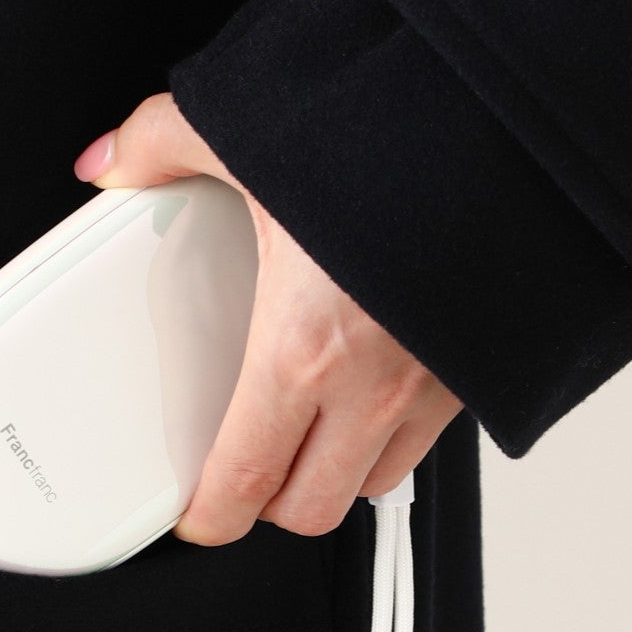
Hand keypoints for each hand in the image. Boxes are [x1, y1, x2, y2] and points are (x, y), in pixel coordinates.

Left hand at [74, 93, 461, 545]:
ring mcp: (440, 379)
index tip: (197, 514)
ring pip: (380, 478)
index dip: (212, 516)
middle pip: (315, 507)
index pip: (246, 480)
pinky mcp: (486, 360)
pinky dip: (398, 426)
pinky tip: (378, 376)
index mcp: (304, 344)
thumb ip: (165, 146)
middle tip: (246, 472)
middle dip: (272, 506)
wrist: (519, 115)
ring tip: (312, 429)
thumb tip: (113, 160)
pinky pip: (434, 430)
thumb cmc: (405, 125)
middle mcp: (377, 381)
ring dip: (340, 470)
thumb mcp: (255, 124)